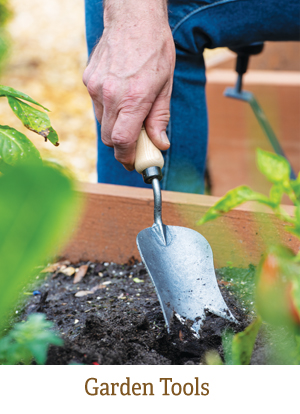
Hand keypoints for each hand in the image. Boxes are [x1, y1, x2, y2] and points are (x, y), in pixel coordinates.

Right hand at [83, 0, 174, 170]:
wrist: (133, 17)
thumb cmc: (154, 49)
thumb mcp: (166, 85)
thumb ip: (160, 118)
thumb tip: (160, 144)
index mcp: (133, 98)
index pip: (122, 142)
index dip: (127, 158)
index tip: (134, 163)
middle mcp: (110, 95)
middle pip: (109, 138)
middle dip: (122, 147)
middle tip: (136, 145)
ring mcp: (96, 87)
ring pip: (102, 123)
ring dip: (115, 128)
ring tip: (130, 114)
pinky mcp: (88, 80)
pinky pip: (97, 106)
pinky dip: (108, 110)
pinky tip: (119, 96)